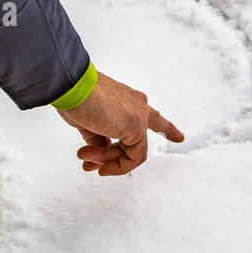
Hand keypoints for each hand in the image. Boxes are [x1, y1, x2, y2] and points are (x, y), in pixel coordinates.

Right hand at [56, 71, 183, 175]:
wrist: (70, 87)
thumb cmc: (74, 99)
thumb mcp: (88, 122)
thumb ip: (99, 138)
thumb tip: (101, 156)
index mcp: (128, 100)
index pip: (152, 117)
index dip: (167, 128)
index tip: (180, 138)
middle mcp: (138, 105)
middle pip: (136, 141)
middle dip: (111, 158)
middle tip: (89, 165)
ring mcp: (139, 115)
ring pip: (133, 151)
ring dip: (106, 161)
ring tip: (85, 160)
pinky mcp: (136, 126)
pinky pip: (134, 157)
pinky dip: (116, 165)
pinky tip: (97, 164)